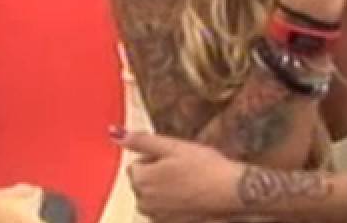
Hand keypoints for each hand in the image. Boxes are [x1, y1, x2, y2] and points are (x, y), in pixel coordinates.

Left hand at [114, 128, 242, 221]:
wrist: (232, 192)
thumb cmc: (205, 167)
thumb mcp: (171, 146)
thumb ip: (140, 140)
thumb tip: (114, 133)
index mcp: (141, 180)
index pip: (136, 165)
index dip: (154, 159)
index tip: (173, 159)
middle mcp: (144, 202)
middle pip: (142, 182)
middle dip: (157, 174)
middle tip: (182, 169)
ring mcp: (157, 217)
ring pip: (152, 197)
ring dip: (164, 189)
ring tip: (188, 183)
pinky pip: (163, 211)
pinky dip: (172, 204)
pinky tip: (190, 197)